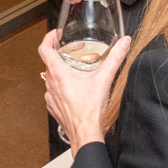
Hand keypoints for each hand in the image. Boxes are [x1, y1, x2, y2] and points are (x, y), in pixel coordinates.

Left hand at [38, 29, 130, 147]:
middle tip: (74, 51)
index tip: (56, 34)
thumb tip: (124, 43)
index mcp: (59, 74)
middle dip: (62, 53)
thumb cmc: (90, 110)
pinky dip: (62, 86)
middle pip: (50, 61)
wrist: (85, 133)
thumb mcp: (104, 79)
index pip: (44, 48)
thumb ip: (115, 58)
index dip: (49, 37)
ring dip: (62, 70)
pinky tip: (75, 88)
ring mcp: (50, 96)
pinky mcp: (52, 106)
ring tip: (76, 69)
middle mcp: (51, 84)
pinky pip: (54, 91)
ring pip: (52, 77)